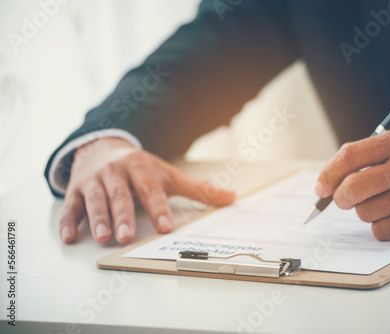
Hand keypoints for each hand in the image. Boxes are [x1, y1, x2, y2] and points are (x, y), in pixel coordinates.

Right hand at [59, 137, 234, 243]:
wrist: (102, 146)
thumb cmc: (140, 167)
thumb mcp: (167, 174)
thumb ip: (198, 189)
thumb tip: (232, 198)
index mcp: (139, 166)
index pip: (150, 188)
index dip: (158, 207)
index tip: (166, 226)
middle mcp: (115, 172)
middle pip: (120, 195)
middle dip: (123, 215)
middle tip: (127, 237)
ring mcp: (93, 180)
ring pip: (95, 200)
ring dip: (97, 219)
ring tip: (103, 237)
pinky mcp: (77, 190)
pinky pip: (71, 207)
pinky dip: (69, 222)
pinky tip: (70, 238)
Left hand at [315, 129, 389, 239]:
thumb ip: (369, 155)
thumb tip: (330, 179)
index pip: (348, 157)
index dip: (327, 175)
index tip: (321, 188)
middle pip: (351, 189)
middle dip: (341, 198)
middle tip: (346, 199)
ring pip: (364, 212)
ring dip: (367, 211)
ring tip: (385, 202)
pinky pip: (381, 231)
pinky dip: (382, 227)